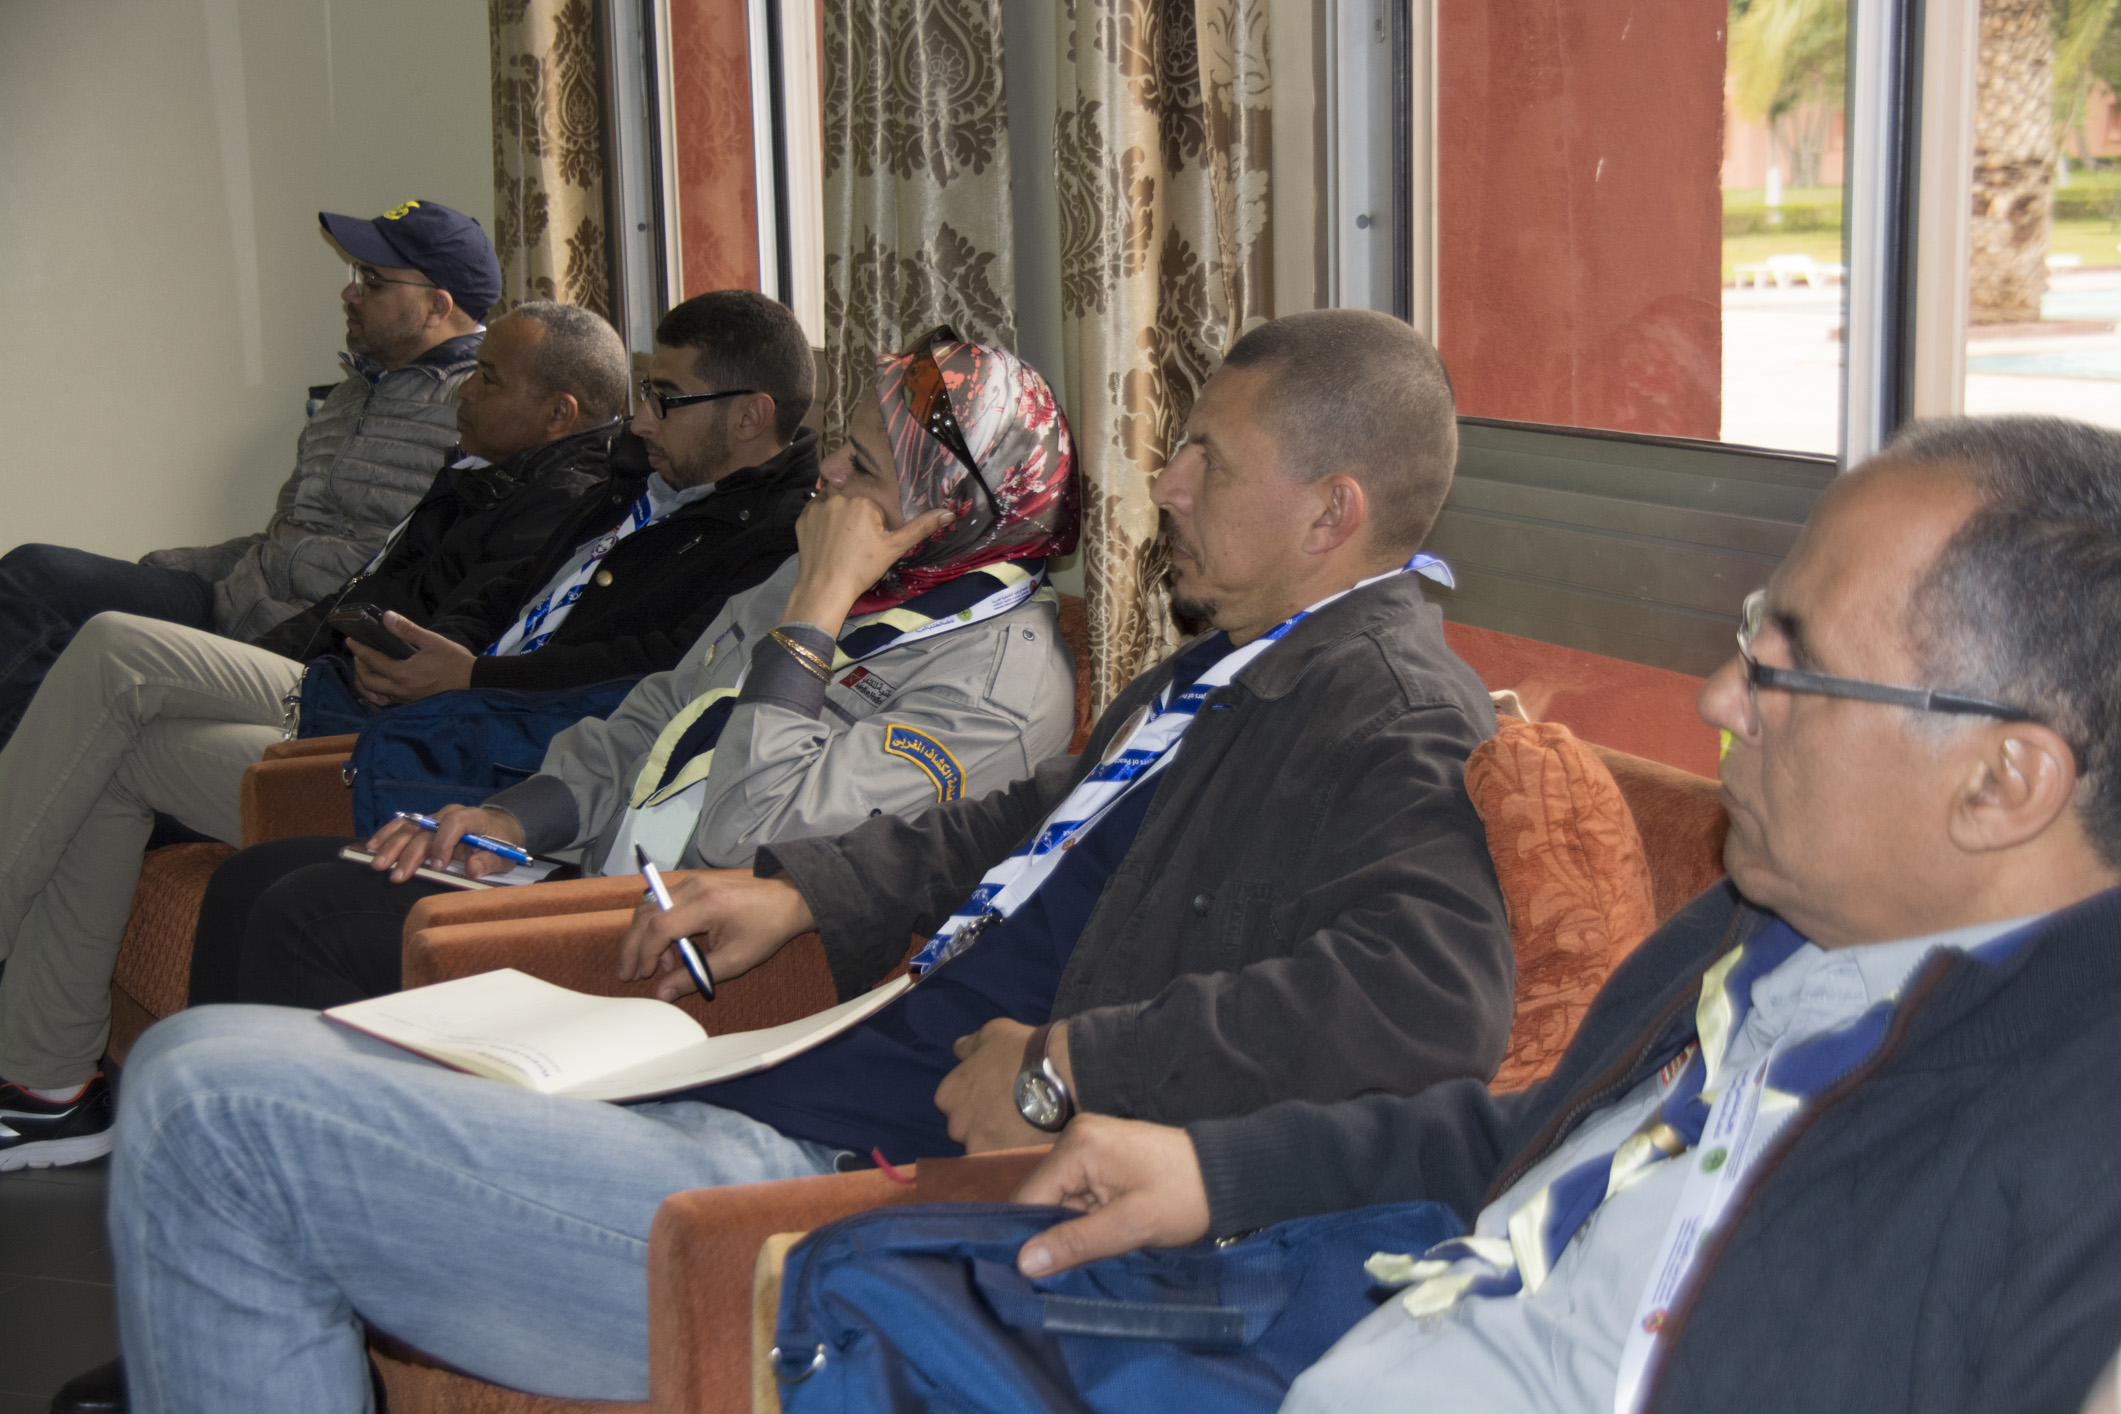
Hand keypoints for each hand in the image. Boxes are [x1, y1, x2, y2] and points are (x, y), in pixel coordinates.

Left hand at [347, 612, 476, 705]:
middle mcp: (398, 689)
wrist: (473, 683)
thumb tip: (386, 617)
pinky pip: (385, 700)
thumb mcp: (432, 641)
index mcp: (401, 673)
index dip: (358, 649)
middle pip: (367, 680)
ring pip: (374, 693)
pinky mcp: (410, 704)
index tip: (350, 640)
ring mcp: (404, 699)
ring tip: (364, 669)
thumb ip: (407, 630)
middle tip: (358, 653)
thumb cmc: (454, 661)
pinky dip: (376, 691)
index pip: (372, 660)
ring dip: (365, 680)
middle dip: (358, 665)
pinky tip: (380, 684)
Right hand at [362, 805, 524, 882]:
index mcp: (472, 818)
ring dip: (391, 846)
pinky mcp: (424, 824)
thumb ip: (489, 861)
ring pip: (409, 828)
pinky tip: (371, 847)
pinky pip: (402, 826)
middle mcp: (449, 814)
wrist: (498, 827)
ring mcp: (434, 818)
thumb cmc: (501, 843)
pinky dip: (386, 835)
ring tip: (378, 864)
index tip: (438, 867)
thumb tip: (472, 868)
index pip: (454, 824)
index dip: (444, 844)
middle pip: (425, 831)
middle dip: (410, 854)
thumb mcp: (504, 855)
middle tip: (397, 876)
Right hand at [616, 869, 816, 999]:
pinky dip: (658, 925)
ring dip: (645, 937)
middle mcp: (694, 887)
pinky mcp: (694, 883)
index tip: (643, 976)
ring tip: (658, 967)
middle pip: (646, 913)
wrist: (787, 901)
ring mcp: (692, 881)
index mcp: (707, 905)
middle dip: (633, 945)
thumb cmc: (765, 930)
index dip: (645, 953)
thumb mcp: (734, 961)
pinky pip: (663, 902)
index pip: (660, 926)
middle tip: (628, 973)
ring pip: (650, 906)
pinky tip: (671, 950)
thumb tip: (662, 994)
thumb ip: (696, 977)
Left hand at [778, 494, 954, 637]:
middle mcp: (838, 497)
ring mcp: (817, 507)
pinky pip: (817, 510)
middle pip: (853, 498)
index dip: (875, 520)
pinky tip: (828, 537)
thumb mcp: (894, 548)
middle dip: (856, 514)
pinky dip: (823, 519)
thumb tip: (949, 512)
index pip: (874, 502)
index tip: (872, 539)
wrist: (825, 588)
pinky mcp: (803, 518)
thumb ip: (921, 527)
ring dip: (839, 513)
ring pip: (834, 501)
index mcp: (863, 501)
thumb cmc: (862, 568)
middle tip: (856, 540)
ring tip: (842, 538)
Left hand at [935, 1017, 1053, 1153]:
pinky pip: (1004, 1163)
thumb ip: (970, 1045)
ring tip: (1025, 1131)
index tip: (994, 1095)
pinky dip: (1014, 1156)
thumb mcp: (993, 1033)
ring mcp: (978, 1147)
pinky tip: (1032, 1143)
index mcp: (949, 1093)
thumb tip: (958, 1049)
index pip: (951, 1102)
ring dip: (998, 1142)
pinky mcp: (1001, 1163)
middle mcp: (956, 1124)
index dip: (973, 1099)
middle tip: (1011, 1114)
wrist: (1059, 1077)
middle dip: (982, 1124)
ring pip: (984, 1149)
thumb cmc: (1023, 1051)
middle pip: (965, 1129)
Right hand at [1013, 1115, 1211, 1276]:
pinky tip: (1113, 1226)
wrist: (1230, 1173)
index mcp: (1077, 1147)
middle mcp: (1075, 1136)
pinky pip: (1081, 1189)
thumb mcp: (1132, 1226)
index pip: (1028, 1198)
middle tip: (1086, 1257)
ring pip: (1062, 1196)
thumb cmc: (1184, 1198)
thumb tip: (1023, 1262)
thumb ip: (1076, 1242)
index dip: (1032, 1237)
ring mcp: (1090, 1141)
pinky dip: (1091, 1212)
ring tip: (1108, 1239)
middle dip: (1059, 1230)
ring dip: (1078, 1224)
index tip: (1044, 1272)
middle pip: (1044, 1196)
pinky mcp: (1104, 1151)